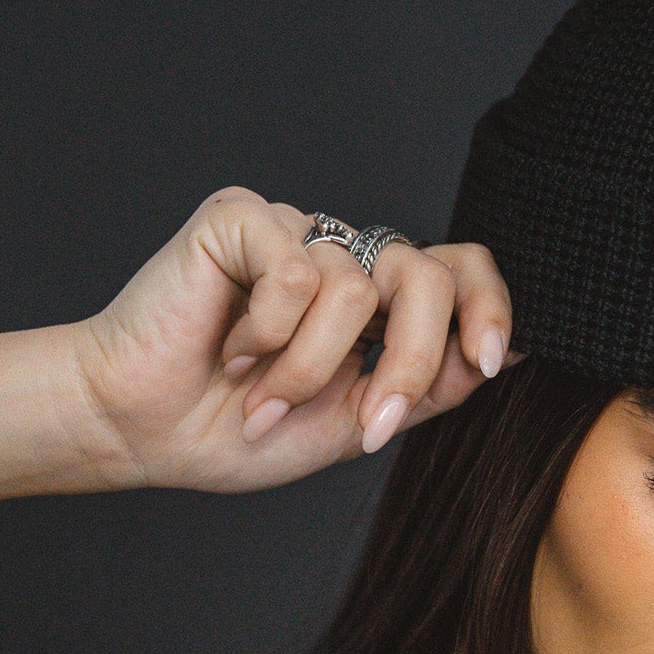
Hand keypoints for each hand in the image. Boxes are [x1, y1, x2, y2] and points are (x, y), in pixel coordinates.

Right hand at [75, 189, 516, 493]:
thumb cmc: (237, 430)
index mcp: (378, 301)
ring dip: (310, 369)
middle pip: (427, 275)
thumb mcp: (355, 422)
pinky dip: (268, 333)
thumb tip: (510, 353)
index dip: (488, 306)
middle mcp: (342, 257)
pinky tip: (227, 352)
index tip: (485, 362)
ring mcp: (294, 232)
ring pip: (357, 288)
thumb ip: (428, 385)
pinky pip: (297, 271)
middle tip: (369, 426)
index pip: (461, 268)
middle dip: (409, 362)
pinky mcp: (242, 220)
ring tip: (261, 399)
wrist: (143, 433)